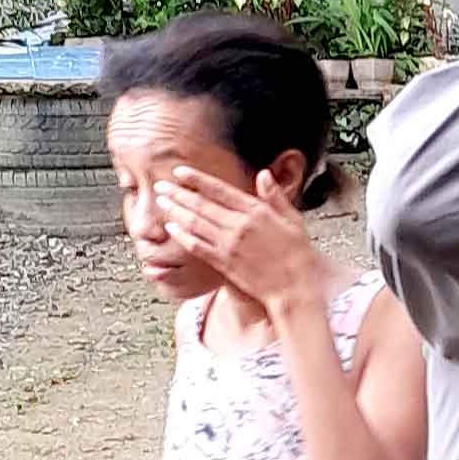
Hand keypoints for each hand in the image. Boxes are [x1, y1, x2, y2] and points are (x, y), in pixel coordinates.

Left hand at [154, 166, 327, 325]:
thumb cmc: (297, 253)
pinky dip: (182, 236)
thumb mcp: (292, 218)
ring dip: (175, 211)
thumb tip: (263, 174)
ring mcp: (229, 245)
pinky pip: (197, 247)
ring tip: (161, 201)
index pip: (219, 189)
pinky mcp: (224, 263)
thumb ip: (275, 196)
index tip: (180, 172)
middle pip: (201, 205)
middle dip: (178, 193)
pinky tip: (171, 228)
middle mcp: (239, 226)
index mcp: (256, 211)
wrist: (295, 287)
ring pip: (195, 224)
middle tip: (161, 185)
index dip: (197, 179)